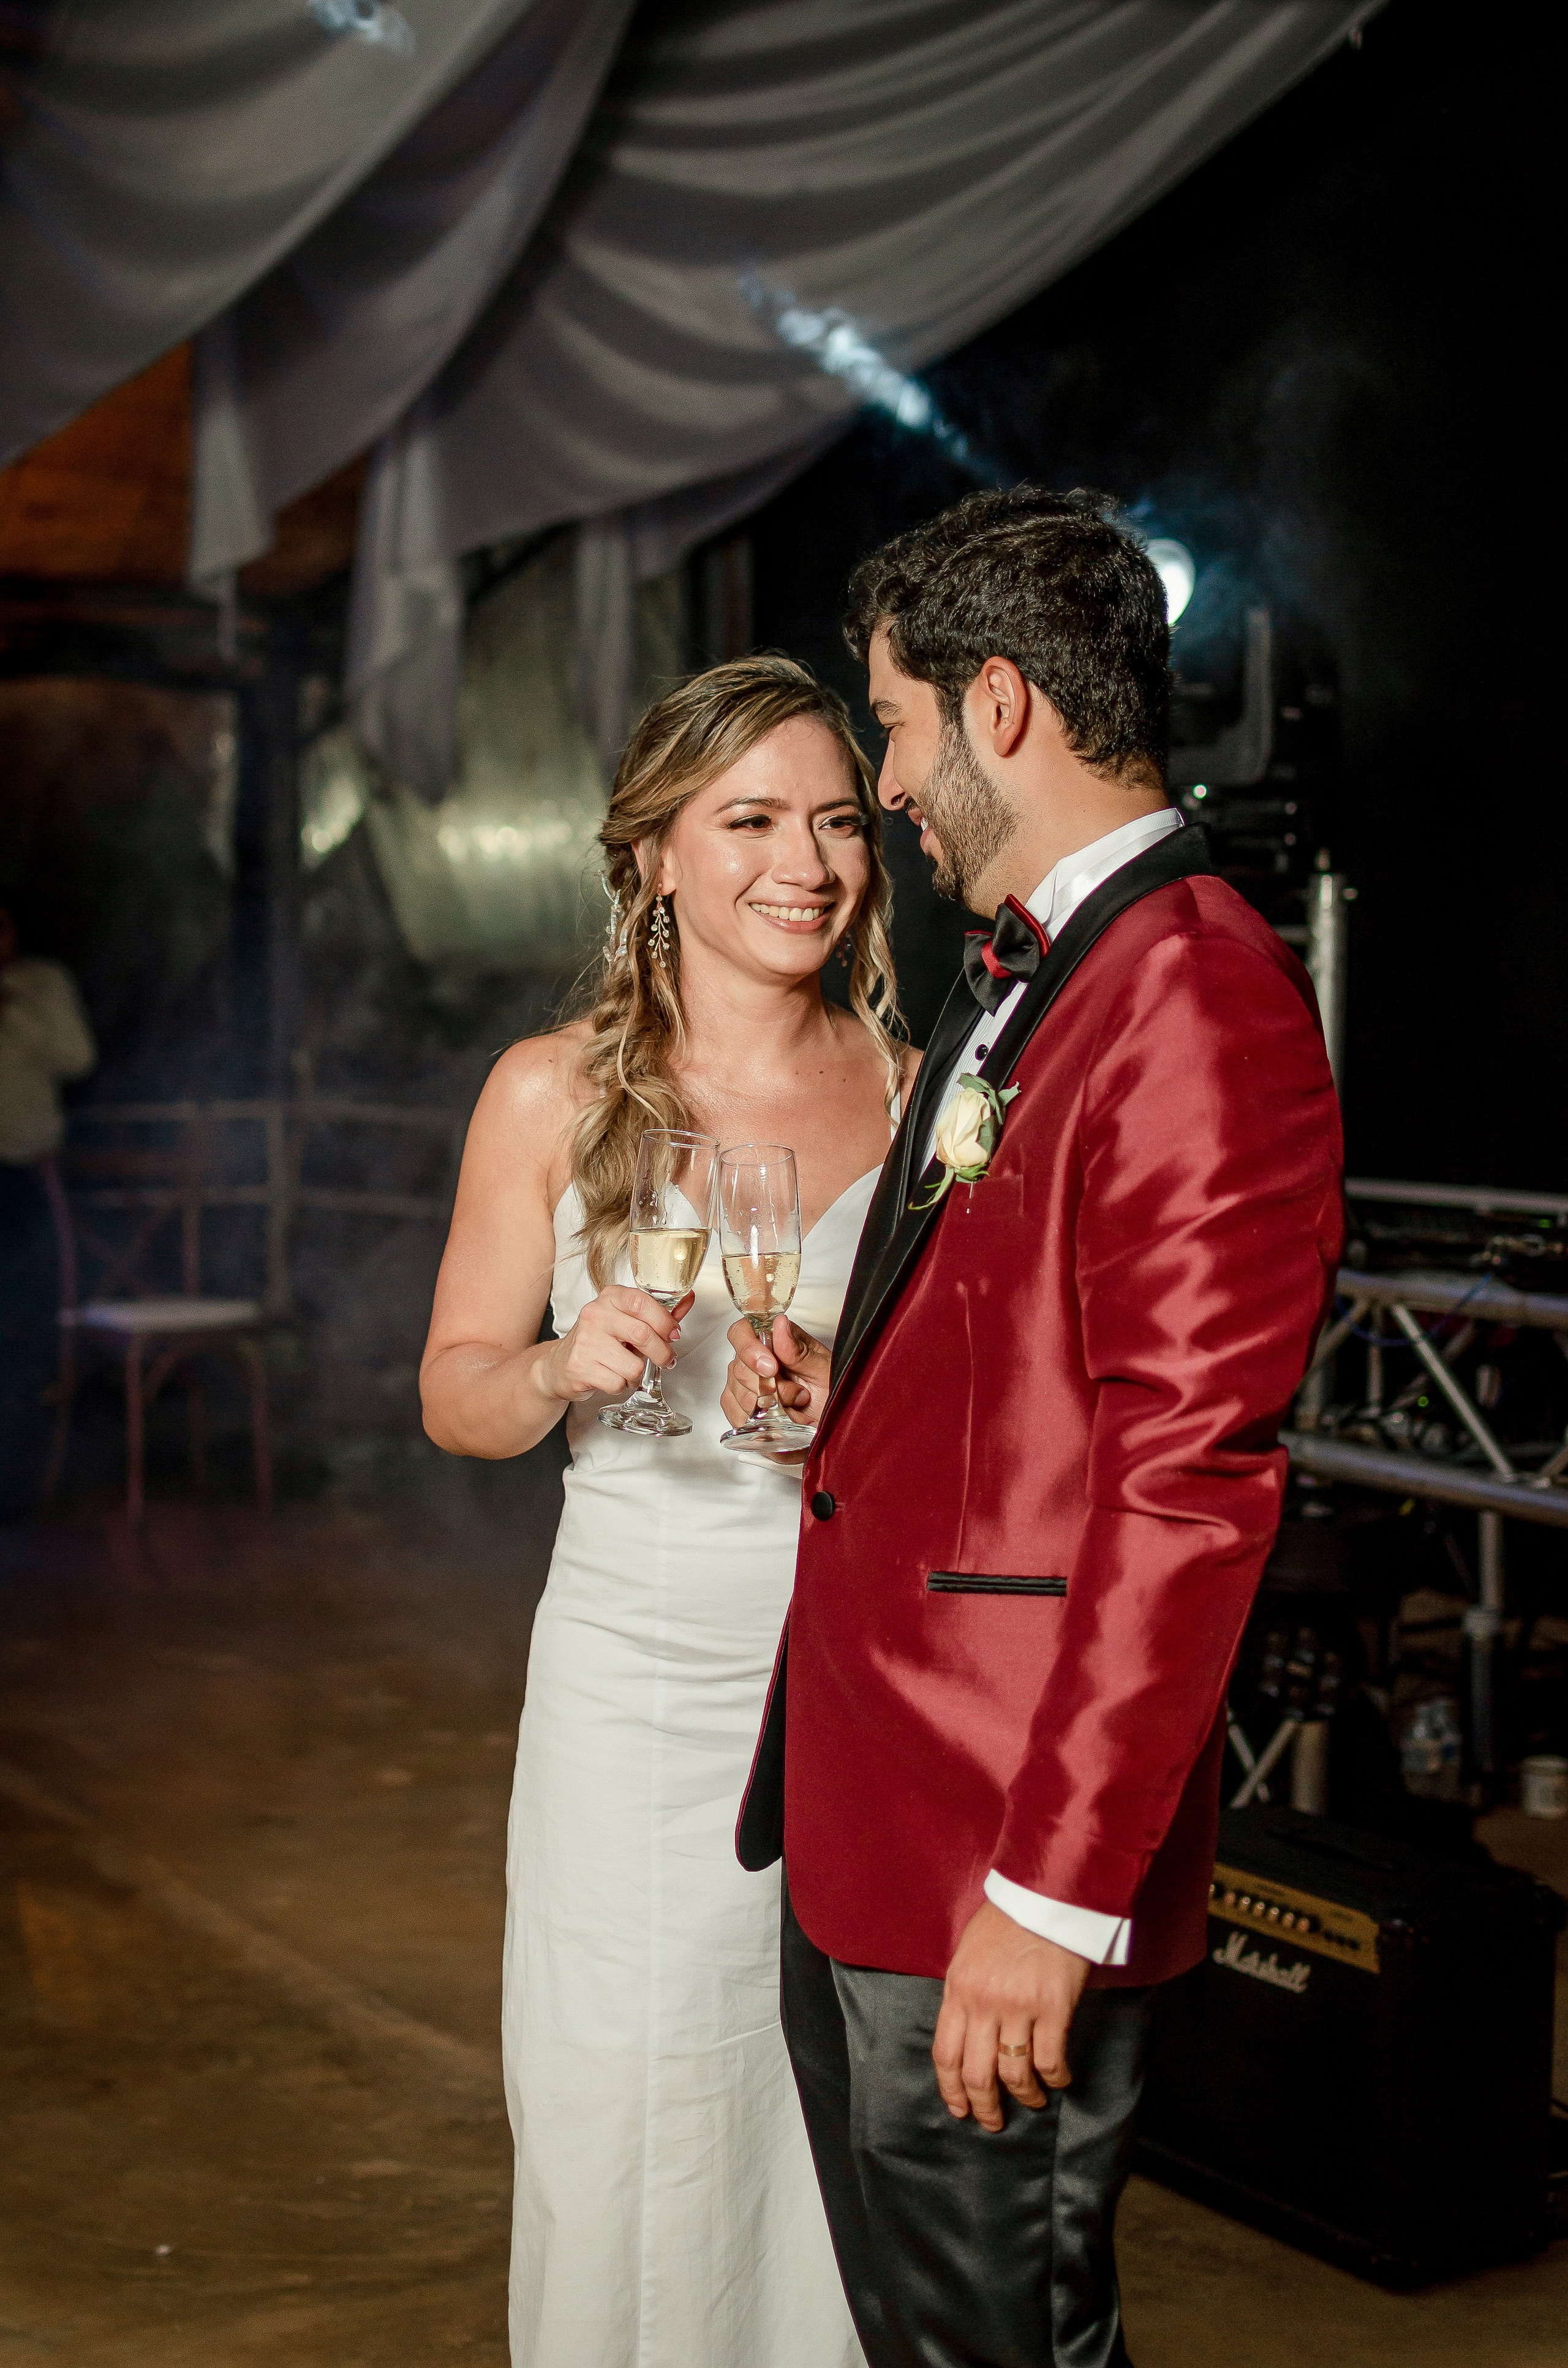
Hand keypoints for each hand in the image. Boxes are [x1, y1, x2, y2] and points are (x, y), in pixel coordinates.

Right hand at [537, 1287, 692, 1404]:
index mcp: (609, 1297)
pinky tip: (612, 1377)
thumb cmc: (599, 1340)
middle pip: (643, 1335)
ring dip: (638, 1374)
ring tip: (628, 1369)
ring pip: (633, 1366)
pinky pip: (618, 1383)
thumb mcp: (626, 1320)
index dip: (665, 1321)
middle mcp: (595, 1314)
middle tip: (666, 1359)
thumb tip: (688, 1300)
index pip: (643, 1302)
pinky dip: (621, 1385)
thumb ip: (658, 1313)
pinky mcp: (580, 1367)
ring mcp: (585, 1341)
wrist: (559, 1365)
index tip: (674, 1334)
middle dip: (662, 1353)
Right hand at [720, 1313, 831, 1433]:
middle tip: (799, 1393)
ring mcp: (747, 1382)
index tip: (771, 1369)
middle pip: (739, 1368)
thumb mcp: (823, 1370)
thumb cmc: (830, 1392)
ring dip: (768, 1405)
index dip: (750, 1350)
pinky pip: (734, 1411)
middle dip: (769, 1387)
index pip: (742, 1332)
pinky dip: (754, 1418)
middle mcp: (758, 1358)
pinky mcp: (742, 1405)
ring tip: (795, 1406)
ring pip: (738, 1393)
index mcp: (776, 1340)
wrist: (831, 1421)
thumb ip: (799, 1350)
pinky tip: (773, 1417)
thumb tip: (780, 1325)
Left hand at [932, 1902, 1091, 2132]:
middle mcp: (983, 2003)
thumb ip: (964, 1993)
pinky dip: (1054, 2078)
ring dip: (1024, 2096)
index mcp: (958, 1989)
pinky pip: (1050, 2060)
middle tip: (993, 2122)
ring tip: (1032, 2101)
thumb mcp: (968, 1953)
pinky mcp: (1053, 2007)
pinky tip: (1059, 2080)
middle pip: (976, 2073)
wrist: (1046, 1894)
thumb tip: (965, 2032)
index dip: (951, 2089)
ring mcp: (1018, 2006)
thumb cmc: (1008, 1921)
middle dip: (984, 2106)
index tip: (959, 2109)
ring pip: (1014, 2074)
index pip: (945, 2054)